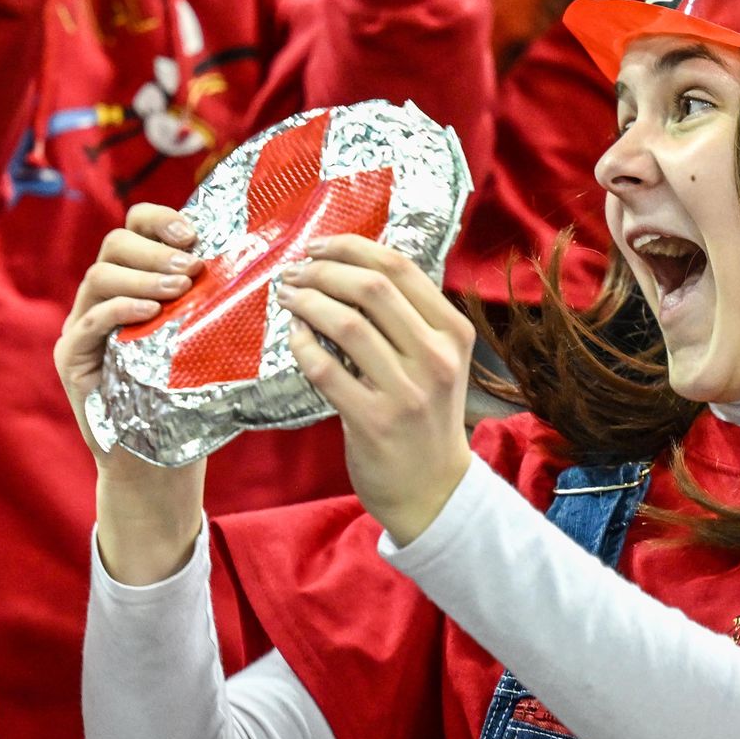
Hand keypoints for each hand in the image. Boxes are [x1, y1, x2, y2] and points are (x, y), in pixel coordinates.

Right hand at [55, 201, 203, 469]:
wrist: (159, 463)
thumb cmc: (189, 400)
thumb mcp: (205, 340)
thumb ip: (212, 301)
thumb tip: (263, 262)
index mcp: (133, 284)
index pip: (134, 228)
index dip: (160, 220)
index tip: (194, 234)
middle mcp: (102, 298)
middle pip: (115, 244)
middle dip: (156, 249)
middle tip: (192, 268)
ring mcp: (82, 327)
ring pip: (99, 276)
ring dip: (143, 276)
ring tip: (179, 289)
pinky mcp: (72, 358)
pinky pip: (89, 321)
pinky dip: (120, 309)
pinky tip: (150, 313)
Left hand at [276, 234, 474, 544]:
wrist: (434, 491)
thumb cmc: (425, 419)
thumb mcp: (435, 361)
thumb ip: (406, 318)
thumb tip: (349, 267)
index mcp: (453, 332)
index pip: (400, 268)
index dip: (351, 248)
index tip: (317, 247)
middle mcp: (436, 357)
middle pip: (371, 289)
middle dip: (321, 271)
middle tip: (293, 273)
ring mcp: (407, 391)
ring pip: (346, 325)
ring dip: (307, 303)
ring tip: (287, 297)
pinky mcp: (374, 422)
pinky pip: (326, 370)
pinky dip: (302, 345)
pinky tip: (293, 336)